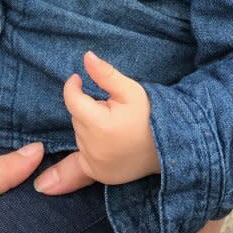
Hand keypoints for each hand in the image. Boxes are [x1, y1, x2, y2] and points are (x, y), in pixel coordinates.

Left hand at [62, 52, 158, 183]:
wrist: (169, 147)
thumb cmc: (150, 115)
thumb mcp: (131, 90)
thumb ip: (105, 74)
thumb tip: (86, 56)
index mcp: (101, 125)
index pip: (73, 100)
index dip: (73, 86)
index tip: (78, 79)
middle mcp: (94, 148)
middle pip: (76, 117)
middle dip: (87, 109)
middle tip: (110, 109)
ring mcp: (96, 165)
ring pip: (78, 135)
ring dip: (88, 127)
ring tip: (114, 126)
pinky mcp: (99, 175)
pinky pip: (76, 163)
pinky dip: (78, 155)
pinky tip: (63, 172)